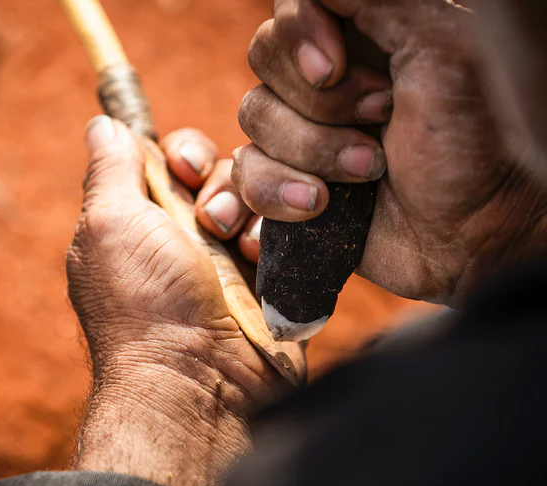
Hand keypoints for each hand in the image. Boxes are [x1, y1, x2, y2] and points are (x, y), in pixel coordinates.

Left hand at [67, 116, 285, 485]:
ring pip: (264, 196)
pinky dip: (283, 238)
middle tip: (213, 221)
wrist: (199, 381)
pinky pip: (292, 232)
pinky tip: (266, 262)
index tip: (183, 169)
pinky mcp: (274, 280)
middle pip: (224, 171)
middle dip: (223, 183)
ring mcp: (233, 260)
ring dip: (256, 211)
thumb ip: (110, 169)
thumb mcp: (108, 224)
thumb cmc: (144, 304)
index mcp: (143, 220)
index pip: (175, 158)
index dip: (185, 152)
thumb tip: (102, 123)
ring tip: (244, 250)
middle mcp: (188, 237)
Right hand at [235, 0, 546, 304]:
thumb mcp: (439, 48)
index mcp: (361, 34)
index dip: (298, 33)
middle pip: (264, 57)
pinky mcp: (285, 181)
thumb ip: (378, 2)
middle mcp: (324, 78)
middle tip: (382, 119)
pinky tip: (320, 205)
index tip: (332, 68)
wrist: (466, 235)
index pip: (291, 7)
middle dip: (321, 101)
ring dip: (314, 150)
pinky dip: (279, 191)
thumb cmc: (469, 143)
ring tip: (368, 171)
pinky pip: (244, 174)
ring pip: (253, 116)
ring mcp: (300, 130)